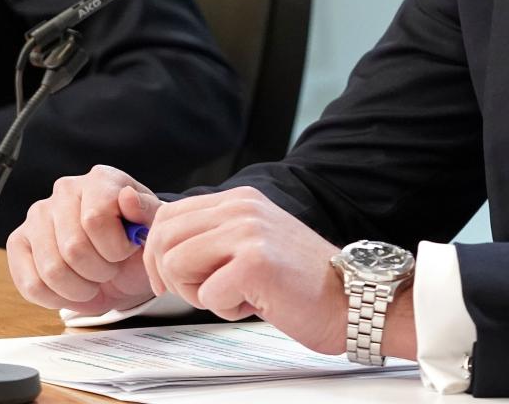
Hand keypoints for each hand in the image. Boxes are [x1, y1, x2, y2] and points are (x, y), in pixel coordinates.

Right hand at [6, 165, 160, 314]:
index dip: (115, 248)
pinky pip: (31, 284)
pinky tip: (71, 289)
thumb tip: (127, 198)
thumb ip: (147, 212)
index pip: (95, 219)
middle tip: (109, 269)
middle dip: (99, 272)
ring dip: (79, 288)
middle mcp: (65, 190)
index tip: (126, 250)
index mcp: (99, 180)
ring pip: (51, 269)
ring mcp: (38, 215)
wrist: (124, 265)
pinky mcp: (19, 242)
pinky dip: (56, 298)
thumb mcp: (152, 230)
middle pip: (73, 248)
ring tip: (91, 279)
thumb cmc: (136, 244)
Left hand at [142, 186, 348, 355]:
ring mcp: (248, 232)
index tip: (168, 279)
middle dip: (169, 276)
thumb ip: (211, 237)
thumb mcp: (250, 244)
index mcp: (238, 199)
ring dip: (197, 293)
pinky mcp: (255, 263)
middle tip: (200, 294)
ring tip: (233, 295)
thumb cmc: (300, 281)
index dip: (157, 253)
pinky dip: (225, 309)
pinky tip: (255, 303)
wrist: (352, 300)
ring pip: (175, 264)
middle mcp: (241, 207)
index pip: (168, 215)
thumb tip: (157, 243)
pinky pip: (206, 295)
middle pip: (163, 238)